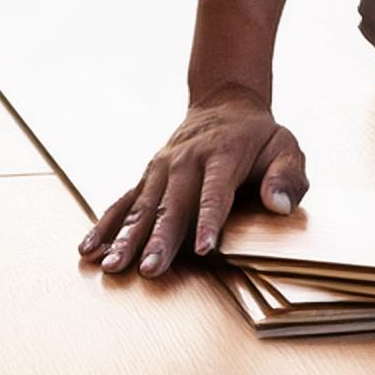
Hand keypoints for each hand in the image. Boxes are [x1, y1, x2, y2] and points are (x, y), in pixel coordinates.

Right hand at [77, 84, 308, 277]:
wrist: (225, 104)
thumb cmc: (259, 137)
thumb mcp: (285, 148)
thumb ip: (287, 177)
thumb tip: (279, 205)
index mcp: (223, 155)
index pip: (216, 192)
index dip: (209, 221)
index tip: (203, 250)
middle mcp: (187, 160)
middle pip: (173, 204)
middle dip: (160, 238)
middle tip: (150, 270)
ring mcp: (162, 168)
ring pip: (143, 206)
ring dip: (126, 237)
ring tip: (112, 265)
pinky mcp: (147, 176)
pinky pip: (123, 202)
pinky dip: (105, 225)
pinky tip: (88, 249)